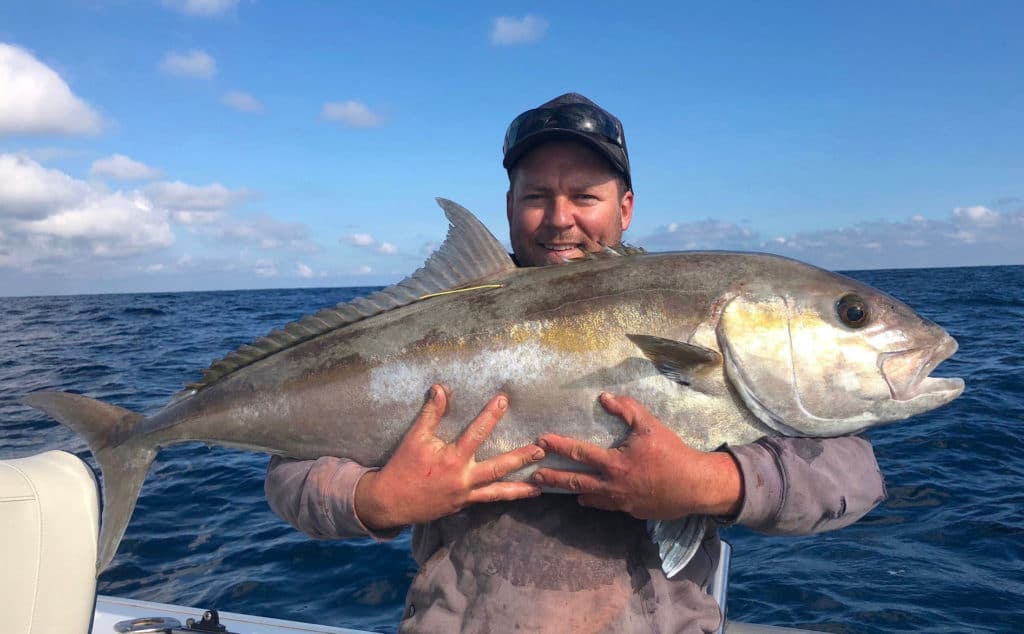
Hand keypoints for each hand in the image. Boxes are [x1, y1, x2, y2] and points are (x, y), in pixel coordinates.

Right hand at [355, 384, 544, 529]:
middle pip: (499, 468)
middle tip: (541, 451)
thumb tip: (440, 388)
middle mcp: (463, 478)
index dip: (490, 415)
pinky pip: (486, 501)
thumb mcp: (414, 437)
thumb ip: (431, 413)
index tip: (504, 400)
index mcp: (453, 459)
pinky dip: (502, 498)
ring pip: (498, 492)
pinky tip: (515, 496)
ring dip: (520, 489)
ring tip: (541, 488)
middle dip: (521, 459)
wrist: (390, 502)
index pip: (477, 433)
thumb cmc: (403, 467)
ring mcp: (465, 495)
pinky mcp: (462, 506)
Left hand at [532, 392, 742, 519]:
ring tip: (556, 488)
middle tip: (534, 475)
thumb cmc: (672, 452)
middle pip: (575, 482)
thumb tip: (604, 397)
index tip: (540, 442)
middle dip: (552, 478)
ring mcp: (621, 502)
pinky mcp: (631, 512)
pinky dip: (596, 501)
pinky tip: (589, 498)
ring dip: (572, 492)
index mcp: (614, 463)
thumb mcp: (650, 425)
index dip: (558, 446)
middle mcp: (612, 486)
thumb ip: (626, 409)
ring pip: (589, 498)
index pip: (579, 453)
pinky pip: (608, 506)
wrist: (695, 485)